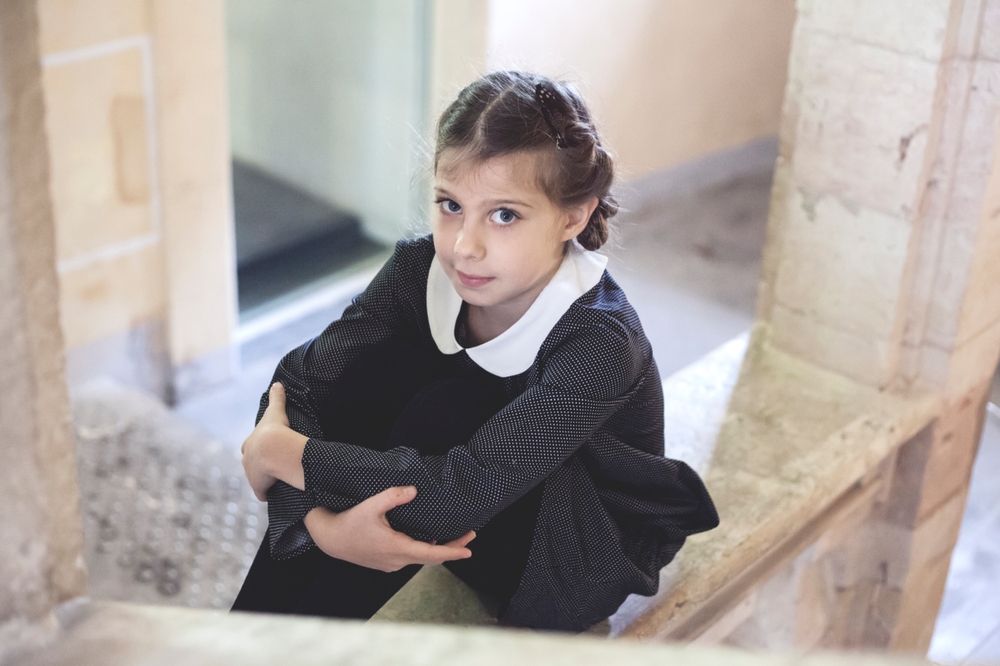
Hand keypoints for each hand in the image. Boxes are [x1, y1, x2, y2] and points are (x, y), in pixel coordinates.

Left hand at [241, 382, 306, 500]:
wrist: (274, 449)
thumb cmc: (274, 429)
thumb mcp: (275, 411)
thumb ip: (277, 398)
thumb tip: (278, 383)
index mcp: (249, 444)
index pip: (249, 447)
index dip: (258, 448)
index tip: (266, 450)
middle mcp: (246, 460)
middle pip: (250, 464)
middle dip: (258, 465)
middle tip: (271, 465)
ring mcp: (251, 474)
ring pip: (256, 478)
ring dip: (264, 479)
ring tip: (277, 478)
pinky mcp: (258, 486)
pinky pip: (262, 493)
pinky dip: (267, 493)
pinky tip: (274, 493)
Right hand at [304, 486, 475, 571]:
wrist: (329, 539)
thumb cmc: (348, 522)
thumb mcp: (370, 506)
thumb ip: (392, 496)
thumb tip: (413, 490)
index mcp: (397, 548)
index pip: (432, 554)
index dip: (452, 552)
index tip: (468, 551)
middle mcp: (396, 560)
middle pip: (430, 557)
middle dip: (452, 548)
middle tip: (470, 537)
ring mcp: (391, 564)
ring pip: (420, 559)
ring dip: (437, 550)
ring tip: (453, 538)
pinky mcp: (385, 563)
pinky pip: (410, 558)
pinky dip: (423, 551)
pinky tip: (428, 541)